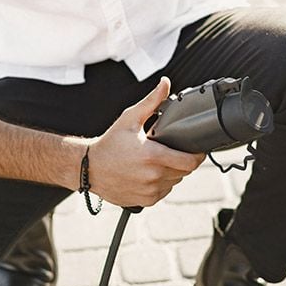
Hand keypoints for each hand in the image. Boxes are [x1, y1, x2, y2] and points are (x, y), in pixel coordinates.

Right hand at [85, 77, 204, 207]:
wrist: (88, 168)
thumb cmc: (109, 143)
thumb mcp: (130, 118)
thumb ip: (152, 101)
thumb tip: (166, 84)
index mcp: (153, 156)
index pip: (190, 162)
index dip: (197, 155)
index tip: (196, 149)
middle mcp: (153, 176)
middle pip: (184, 171)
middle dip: (182, 160)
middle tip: (170, 150)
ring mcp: (148, 191)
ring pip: (174, 182)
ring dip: (172, 172)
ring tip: (157, 160)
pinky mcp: (144, 201)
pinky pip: (163, 192)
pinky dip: (161, 183)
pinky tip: (150, 172)